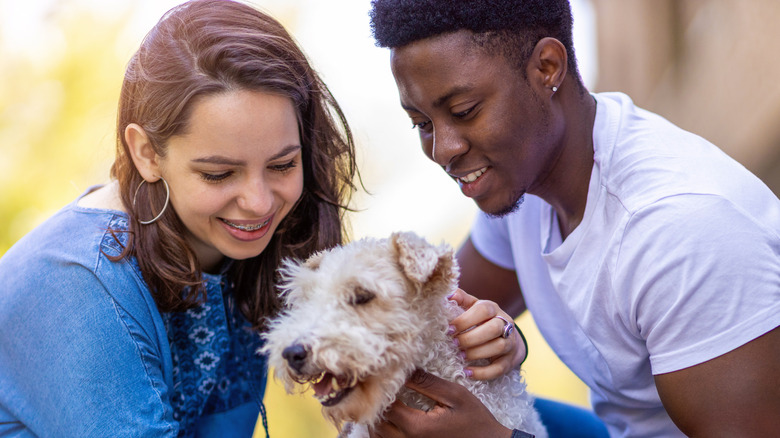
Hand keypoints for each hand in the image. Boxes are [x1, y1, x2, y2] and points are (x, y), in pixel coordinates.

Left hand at [369, 370, 512, 437]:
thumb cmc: (475, 420)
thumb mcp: (455, 395)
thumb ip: (427, 383)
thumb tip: (405, 369)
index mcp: (417, 427)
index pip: (385, 406)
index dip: (382, 389)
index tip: (386, 376)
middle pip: (376, 424)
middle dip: (376, 404)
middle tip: (383, 386)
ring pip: (379, 436)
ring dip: (378, 418)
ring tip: (386, 400)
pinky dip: (385, 431)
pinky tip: (393, 417)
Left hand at [448, 289, 526, 379]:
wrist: (509, 338)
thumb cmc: (484, 320)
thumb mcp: (474, 307)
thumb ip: (462, 299)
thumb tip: (448, 293)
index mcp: (493, 309)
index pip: (484, 310)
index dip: (466, 319)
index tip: (449, 329)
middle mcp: (505, 324)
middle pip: (494, 328)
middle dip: (471, 337)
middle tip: (455, 344)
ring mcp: (510, 343)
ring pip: (499, 347)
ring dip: (477, 353)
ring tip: (460, 356)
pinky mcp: (509, 361)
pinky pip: (499, 369)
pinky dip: (482, 373)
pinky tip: (467, 372)